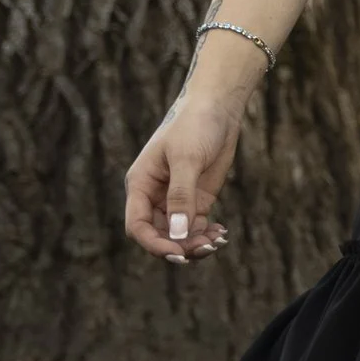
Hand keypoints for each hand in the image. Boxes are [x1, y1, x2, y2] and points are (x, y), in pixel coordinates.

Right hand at [123, 85, 249, 264]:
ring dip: (196, 243)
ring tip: (218, 241)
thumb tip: (177, 233)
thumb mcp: (186, 159)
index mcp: (141, 185)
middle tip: (207, 248)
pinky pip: (196, 226)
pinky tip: (222, 233)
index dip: (154, 243)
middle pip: (159, 234)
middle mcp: (155, 195)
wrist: (217, 108)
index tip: (178, 252)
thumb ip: (181, 197)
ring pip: (179, 234)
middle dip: (180, 246)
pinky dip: (206, 234)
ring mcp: (176, 199)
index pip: (138, 225)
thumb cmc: (194, 126)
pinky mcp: (197, 198)